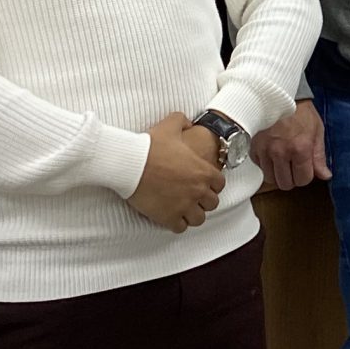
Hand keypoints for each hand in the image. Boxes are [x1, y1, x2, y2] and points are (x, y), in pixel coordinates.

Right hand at [130, 113, 224, 232]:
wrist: (129, 163)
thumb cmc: (150, 145)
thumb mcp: (170, 125)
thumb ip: (183, 121)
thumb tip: (188, 122)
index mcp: (203, 171)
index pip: (220, 185)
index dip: (212, 185)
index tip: (202, 184)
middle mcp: (198, 190)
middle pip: (212, 204)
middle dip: (203, 201)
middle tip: (192, 197)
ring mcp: (184, 205)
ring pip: (198, 219)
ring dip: (192, 215)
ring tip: (183, 210)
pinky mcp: (168, 216)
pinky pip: (180, 228)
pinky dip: (176, 224)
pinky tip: (170, 216)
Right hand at [251, 100, 329, 190]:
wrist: (280, 96)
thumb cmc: (301, 112)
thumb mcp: (317, 131)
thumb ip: (319, 156)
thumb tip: (325, 175)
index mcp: (300, 149)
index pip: (303, 180)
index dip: (306, 176)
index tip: (305, 169)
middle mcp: (281, 152)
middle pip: (285, 184)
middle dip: (292, 178)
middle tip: (294, 167)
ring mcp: (265, 150)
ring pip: (270, 179)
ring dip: (277, 174)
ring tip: (283, 161)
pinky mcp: (254, 147)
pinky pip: (259, 167)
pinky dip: (266, 165)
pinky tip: (272, 154)